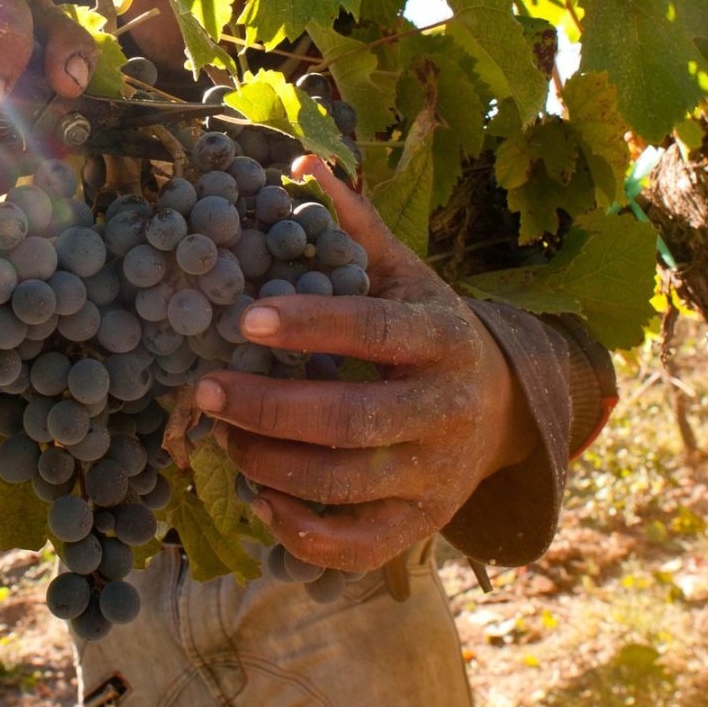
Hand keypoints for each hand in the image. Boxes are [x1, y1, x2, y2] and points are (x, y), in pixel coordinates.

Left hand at [194, 156, 537, 571]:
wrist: (502, 409)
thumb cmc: (428, 330)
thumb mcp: (404, 275)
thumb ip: (354, 227)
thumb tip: (303, 162)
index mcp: (442, 337)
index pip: (374, 331)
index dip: (310, 326)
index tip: (244, 319)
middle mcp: (447, 410)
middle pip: (352, 419)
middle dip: (268, 409)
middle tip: (204, 390)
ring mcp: (436, 474)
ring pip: (344, 483)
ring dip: (269, 464)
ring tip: (222, 436)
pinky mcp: (420, 525)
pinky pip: (355, 544)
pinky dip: (299, 530)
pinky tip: (260, 496)